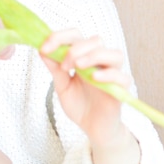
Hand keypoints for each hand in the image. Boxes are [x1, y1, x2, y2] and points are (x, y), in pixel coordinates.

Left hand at [39, 29, 129, 145]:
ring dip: (94, 55)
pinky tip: (94, 77)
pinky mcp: (121, 89)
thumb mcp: (62, 86)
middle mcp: (100, 61)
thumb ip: (55, 69)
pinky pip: (121, 76)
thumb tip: (42, 50)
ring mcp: (113, 74)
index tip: (44, 48)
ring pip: (114, 53)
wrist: (92, 128)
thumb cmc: (80, 105)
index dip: (60, 37)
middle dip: (76, 48)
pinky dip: (108, 74)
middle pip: (96, 40)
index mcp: (84, 56)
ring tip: (78, 66)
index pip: (76, 36)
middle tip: (64, 65)